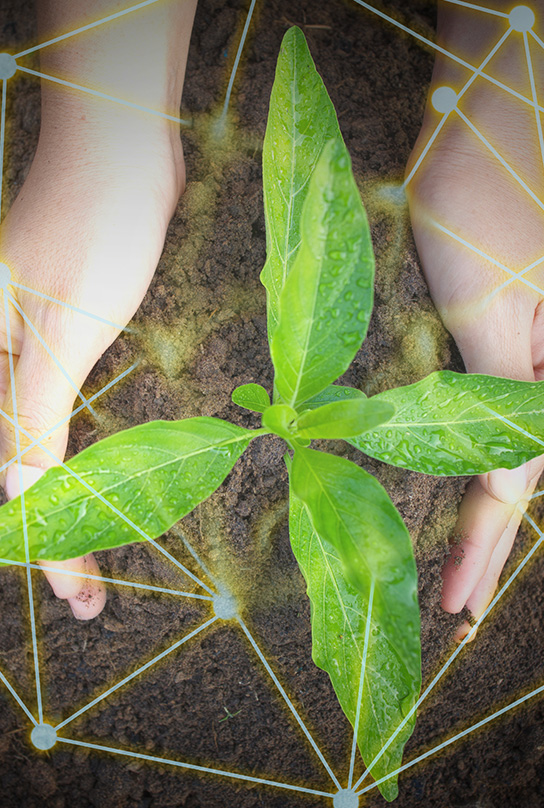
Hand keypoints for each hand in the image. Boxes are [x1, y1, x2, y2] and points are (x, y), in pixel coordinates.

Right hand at [0, 0, 196, 618]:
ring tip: (86, 554)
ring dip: (63, 497)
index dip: (47, 543)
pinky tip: (87, 474)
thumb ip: (32, 413)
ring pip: (38, 438)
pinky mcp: (60, 327)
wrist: (122, 151)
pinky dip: (74, 447)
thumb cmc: (95, 229)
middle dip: (52, 533)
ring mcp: (26, 342)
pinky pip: (58, 401)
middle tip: (86, 593)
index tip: (78, 596)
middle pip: (17, 465)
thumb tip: (20, 493)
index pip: (16, 474)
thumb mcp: (63, 328)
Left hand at [406, 0, 543, 638]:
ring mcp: (537, 355)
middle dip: (484, 542)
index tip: (456, 604)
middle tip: (453, 604)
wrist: (480, 123)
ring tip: (457, 565)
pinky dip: (476, 455)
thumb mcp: (488, 310)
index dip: (482, 548)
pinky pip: (501, 411)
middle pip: (520, 477)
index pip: (513, 485)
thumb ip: (503, 402)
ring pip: (512, 451)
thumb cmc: (480, 204)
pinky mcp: (516, 335)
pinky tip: (463, 484)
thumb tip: (508, 485)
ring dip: (483, 509)